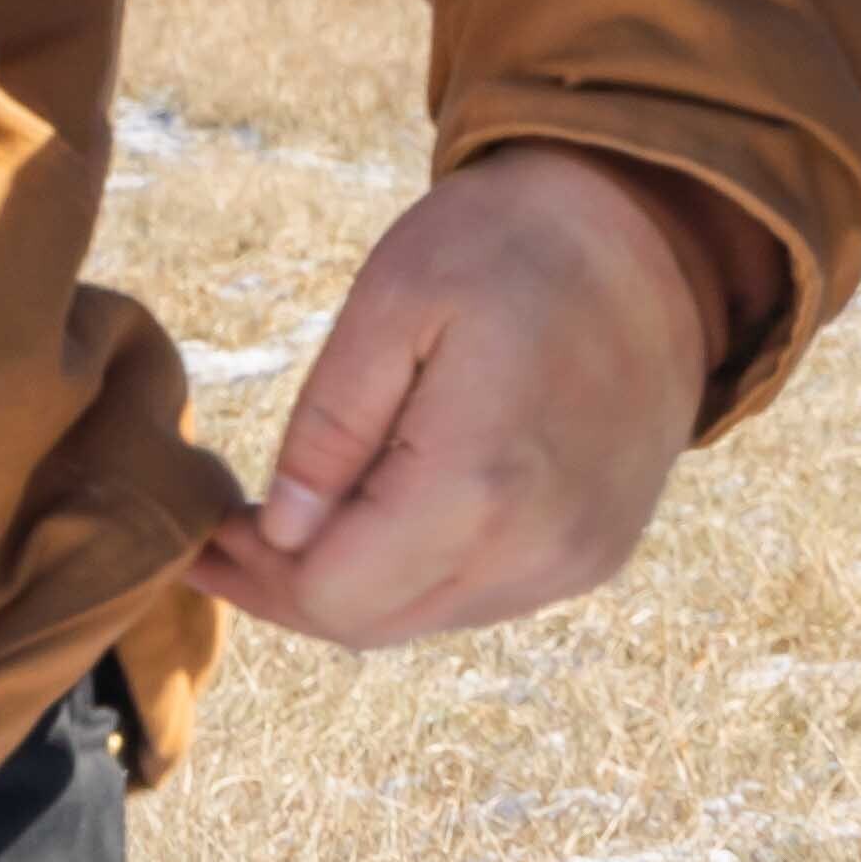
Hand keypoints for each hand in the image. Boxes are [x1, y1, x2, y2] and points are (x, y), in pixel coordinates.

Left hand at [190, 148, 728, 649]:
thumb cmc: (511, 245)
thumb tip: (280, 532)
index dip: (255, 577)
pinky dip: (419, 570)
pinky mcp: (598, 553)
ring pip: (425, 616)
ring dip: (356, 582)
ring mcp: (576, 559)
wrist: (654, 238)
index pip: (332, 595)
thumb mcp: (393, 298)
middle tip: (232, 536)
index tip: (206, 533)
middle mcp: (537, 547)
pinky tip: (389, 510)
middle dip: (290, 588)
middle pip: (373, 623)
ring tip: (302, 520)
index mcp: (478, 485)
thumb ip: (329, 425)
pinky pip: (481, 594)